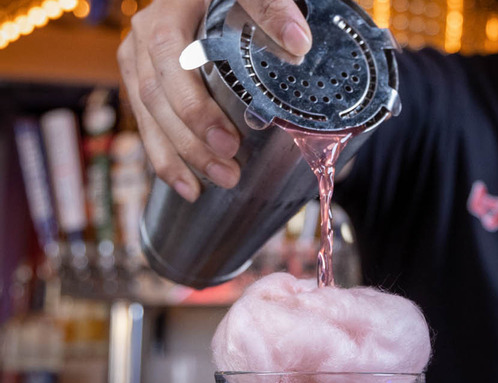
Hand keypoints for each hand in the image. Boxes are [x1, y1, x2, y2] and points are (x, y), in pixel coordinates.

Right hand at [118, 0, 311, 201]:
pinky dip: (165, 155)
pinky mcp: (143, 77)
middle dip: (191, 143)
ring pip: (147, 114)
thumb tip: (297, 43)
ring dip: (176, 157)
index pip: (172, 59)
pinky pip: (147, 120)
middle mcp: (146, 37)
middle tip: (227, 172)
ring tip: (203, 188)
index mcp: (168, 15)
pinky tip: (187, 183)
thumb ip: (269, 7)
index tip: (228, 141)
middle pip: (158, 96)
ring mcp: (140, 59)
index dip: (195, 105)